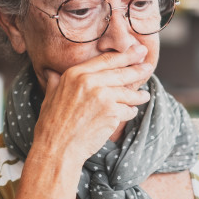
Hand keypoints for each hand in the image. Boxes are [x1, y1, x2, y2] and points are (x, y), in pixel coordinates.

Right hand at [33, 47, 152, 164]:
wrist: (58, 147)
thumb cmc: (52, 124)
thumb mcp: (50, 97)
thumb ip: (55, 82)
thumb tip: (51, 72)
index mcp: (75, 74)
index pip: (106, 60)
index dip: (124, 55)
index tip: (137, 50)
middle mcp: (90, 81)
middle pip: (121, 73)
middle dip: (137, 69)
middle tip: (148, 65)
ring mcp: (102, 96)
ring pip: (128, 93)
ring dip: (138, 95)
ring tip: (145, 96)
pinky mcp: (112, 113)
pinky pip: (128, 110)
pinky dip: (131, 112)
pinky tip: (132, 112)